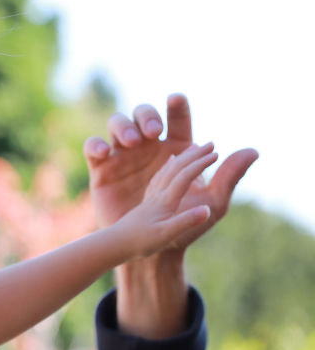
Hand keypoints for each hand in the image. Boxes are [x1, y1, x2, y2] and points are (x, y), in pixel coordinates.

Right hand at [84, 94, 257, 249]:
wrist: (149, 250)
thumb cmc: (184, 225)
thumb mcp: (213, 203)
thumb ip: (229, 176)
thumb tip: (253, 150)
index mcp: (176, 149)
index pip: (178, 120)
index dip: (177, 106)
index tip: (176, 99)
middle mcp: (149, 147)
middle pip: (144, 115)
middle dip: (146, 116)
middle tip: (153, 131)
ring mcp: (124, 156)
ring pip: (118, 125)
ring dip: (123, 126)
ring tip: (131, 141)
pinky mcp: (103, 170)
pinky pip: (94, 148)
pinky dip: (96, 145)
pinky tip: (104, 152)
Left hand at [114, 142, 215, 257]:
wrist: (115, 246)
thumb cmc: (140, 243)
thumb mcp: (165, 235)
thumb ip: (185, 221)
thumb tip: (206, 210)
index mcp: (164, 200)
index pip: (185, 176)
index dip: (201, 163)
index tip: (217, 153)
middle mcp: (157, 193)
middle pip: (177, 167)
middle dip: (195, 154)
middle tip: (211, 144)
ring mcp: (151, 196)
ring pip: (167, 170)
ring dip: (183, 157)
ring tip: (194, 149)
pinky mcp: (147, 201)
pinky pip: (159, 178)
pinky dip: (168, 167)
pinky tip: (169, 165)